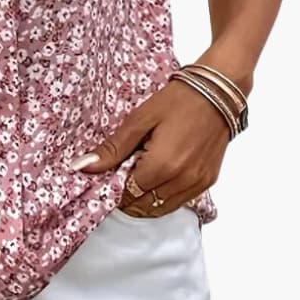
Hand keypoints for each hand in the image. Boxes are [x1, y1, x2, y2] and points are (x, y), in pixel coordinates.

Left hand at [71, 78, 231, 216]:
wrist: (218, 91)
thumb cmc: (178, 100)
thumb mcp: (139, 120)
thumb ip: (112, 149)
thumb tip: (82, 167)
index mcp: (162, 165)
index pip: (128, 195)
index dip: (114, 187)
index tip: (109, 175)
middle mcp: (181, 180)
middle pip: (144, 206)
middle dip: (128, 196)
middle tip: (122, 174)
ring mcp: (197, 183)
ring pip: (161, 208)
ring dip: (146, 198)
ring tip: (140, 173)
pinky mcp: (208, 181)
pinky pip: (179, 201)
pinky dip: (164, 196)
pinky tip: (158, 175)